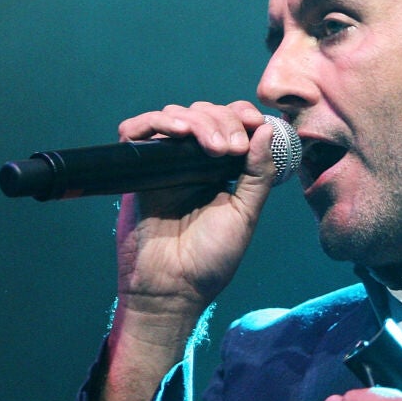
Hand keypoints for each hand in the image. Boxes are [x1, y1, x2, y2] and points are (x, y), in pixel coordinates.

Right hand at [113, 100, 277, 317]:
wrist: (171, 289)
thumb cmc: (210, 259)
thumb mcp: (245, 214)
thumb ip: (258, 173)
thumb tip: (265, 130)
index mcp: (220, 168)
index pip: (230, 122)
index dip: (241, 114)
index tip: (255, 124)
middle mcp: (191, 160)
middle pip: (204, 112)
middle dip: (224, 120)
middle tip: (232, 148)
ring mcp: (163, 163)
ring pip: (175, 115)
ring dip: (198, 121)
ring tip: (213, 147)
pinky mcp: (136, 169)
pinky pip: (136, 131)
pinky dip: (155, 122)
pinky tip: (178, 132)